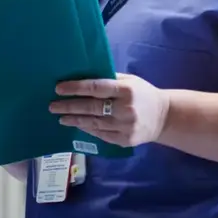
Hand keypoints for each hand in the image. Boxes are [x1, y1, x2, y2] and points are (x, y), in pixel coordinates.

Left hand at [50, 74, 169, 147]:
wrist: (164, 117)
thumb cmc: (143, 94)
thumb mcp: (130, 80)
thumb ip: (110, 79)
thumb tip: (83, 76)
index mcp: (126, 90)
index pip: (96, 88)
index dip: (75, 88)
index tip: (59, 88)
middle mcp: (125, 109)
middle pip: (91, 107)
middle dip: (69, 106)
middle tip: (52, 105)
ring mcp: (125, 127)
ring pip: (93, 123)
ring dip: (74, 120)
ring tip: (60, 117)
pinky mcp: (124, 140)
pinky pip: (100, 134)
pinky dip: (87, 129)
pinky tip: (77, 124)